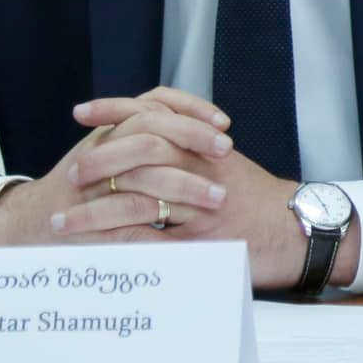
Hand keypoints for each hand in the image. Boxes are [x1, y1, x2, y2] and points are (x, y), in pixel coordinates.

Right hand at [0, 87, 229, 249]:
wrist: (32, 223)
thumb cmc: (83, 191)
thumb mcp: (113, 156)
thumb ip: (148, 144)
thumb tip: (204, 137)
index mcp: (112, 131)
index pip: (155, 103)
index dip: (191, 109)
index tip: (224, 124)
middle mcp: (103, 147)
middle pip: (152, 128)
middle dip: (194, 139)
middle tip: (226, 152)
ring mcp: (93, 181)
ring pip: (143, 172)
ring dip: (185, 184)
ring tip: (217, 198)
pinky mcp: (87, 217)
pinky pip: (126, 216)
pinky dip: (156, 223)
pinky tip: (182, 227)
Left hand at [57, 90, 358, 290]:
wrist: (299, 229)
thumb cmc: (261, 198)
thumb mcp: (227, 163)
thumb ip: (192, 148)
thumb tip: (152, 140)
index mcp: (204, 144)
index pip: (152, 115)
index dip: (114, 110)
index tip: (81, 112)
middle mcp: (201, 168)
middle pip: (138, 154)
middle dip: (98, 161)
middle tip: (71, 172)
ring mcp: (199, 205)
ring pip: (135, 201)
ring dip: (93, 212)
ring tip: (62, 221)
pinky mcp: (200, 241)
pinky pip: (149, 241)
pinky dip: (116, 245)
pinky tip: (91, 252)